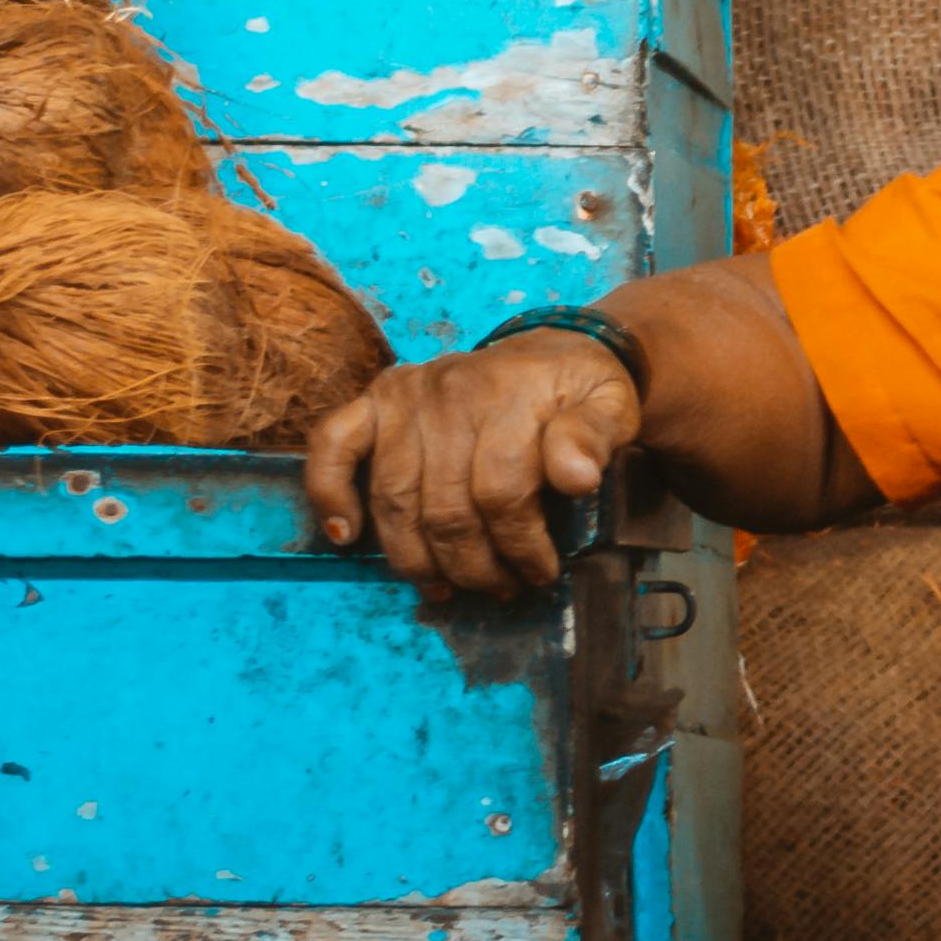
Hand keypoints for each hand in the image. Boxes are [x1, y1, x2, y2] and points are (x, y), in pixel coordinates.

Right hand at [300, 333, 641, 594]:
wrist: (554, 351)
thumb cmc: (581, 391)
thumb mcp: (611, 408)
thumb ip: (595, 438)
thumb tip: (577, 479)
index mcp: (508, 394)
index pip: (501, 492)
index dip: (520, 546)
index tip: (541, 573)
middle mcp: (448, 392)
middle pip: (445, 506)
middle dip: (474, 564)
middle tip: (499, 589)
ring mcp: (406, 396)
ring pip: (395, 498)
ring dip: (418, 557)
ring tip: (449, 586)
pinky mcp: (376, 399)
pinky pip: (332, 444)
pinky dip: (329, 492)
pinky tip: (345, 537)